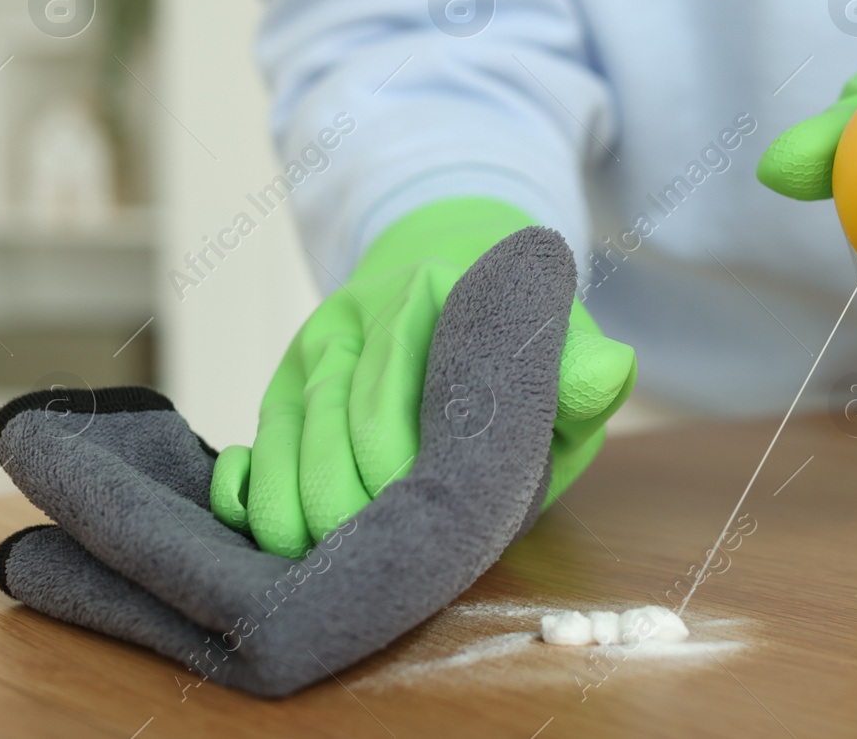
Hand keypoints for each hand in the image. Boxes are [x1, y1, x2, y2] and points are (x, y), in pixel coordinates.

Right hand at [210, 197, 634, 556]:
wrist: (460, 291)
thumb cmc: (519, 349)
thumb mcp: (561, 351)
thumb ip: (581, 367)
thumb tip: (608, 373)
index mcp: (432, 294)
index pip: (393, 387)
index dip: (398, 463)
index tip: (420, 517)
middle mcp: (360, 317)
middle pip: (331, 420)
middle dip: (347, 499)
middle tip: (375, 556)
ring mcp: (314, 350)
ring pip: (286, 436)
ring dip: (297, 510)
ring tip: (328, 565)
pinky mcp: (285, 385)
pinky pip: (255, 439)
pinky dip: (248, 489)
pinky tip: (262, 530)